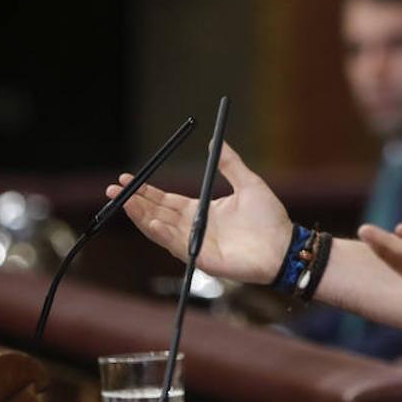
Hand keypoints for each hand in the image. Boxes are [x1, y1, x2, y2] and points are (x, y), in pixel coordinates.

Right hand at [106, 142, 291, 284]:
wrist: (286, 245)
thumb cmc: (270, 219)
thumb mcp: (248, 183)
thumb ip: (231, 164)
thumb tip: (217, 142)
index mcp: (200, 211)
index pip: (165, 201)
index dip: (146, 191)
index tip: (128, 178)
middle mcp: (193, 227)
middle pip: (156, 214)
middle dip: (134, 202)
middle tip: (115, 189)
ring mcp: (196, 244)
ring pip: (161, 230)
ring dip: (142, 217)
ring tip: (126, 202)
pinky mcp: (203, 259)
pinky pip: (179, 246)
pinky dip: (164, 235)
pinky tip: (153, 222)